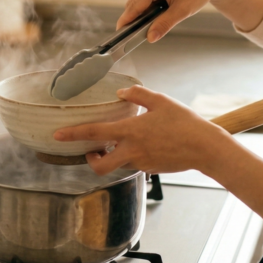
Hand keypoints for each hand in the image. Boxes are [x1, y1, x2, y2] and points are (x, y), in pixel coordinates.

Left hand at [53, 86, 227, 175]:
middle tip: (91, 150)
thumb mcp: (161, 101)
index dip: (73, 134)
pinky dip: (131, 156)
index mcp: (130, 131)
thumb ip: (138, 95)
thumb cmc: (185, 123)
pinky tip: (144, 145)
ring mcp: (141, 162)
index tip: (57, 135)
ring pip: (117, 164)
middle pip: (99, 165)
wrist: (205, 148)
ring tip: (119, 143)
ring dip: (112, 156)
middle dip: (90, 160)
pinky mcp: (151, 168)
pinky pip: (134, 164)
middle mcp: (132, 150)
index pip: (94, 133)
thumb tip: (121, 94)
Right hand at [118, 0, 227, 41]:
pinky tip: (155, 12)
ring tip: (150, 23)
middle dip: (135, 17)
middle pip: (134, 1)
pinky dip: (146, 4)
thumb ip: (164, 24)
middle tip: (136, 33)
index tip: (120, 31)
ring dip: (141, 10)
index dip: (127, 19)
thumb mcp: (182, 11)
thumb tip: (150, 37)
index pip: (136, 4)